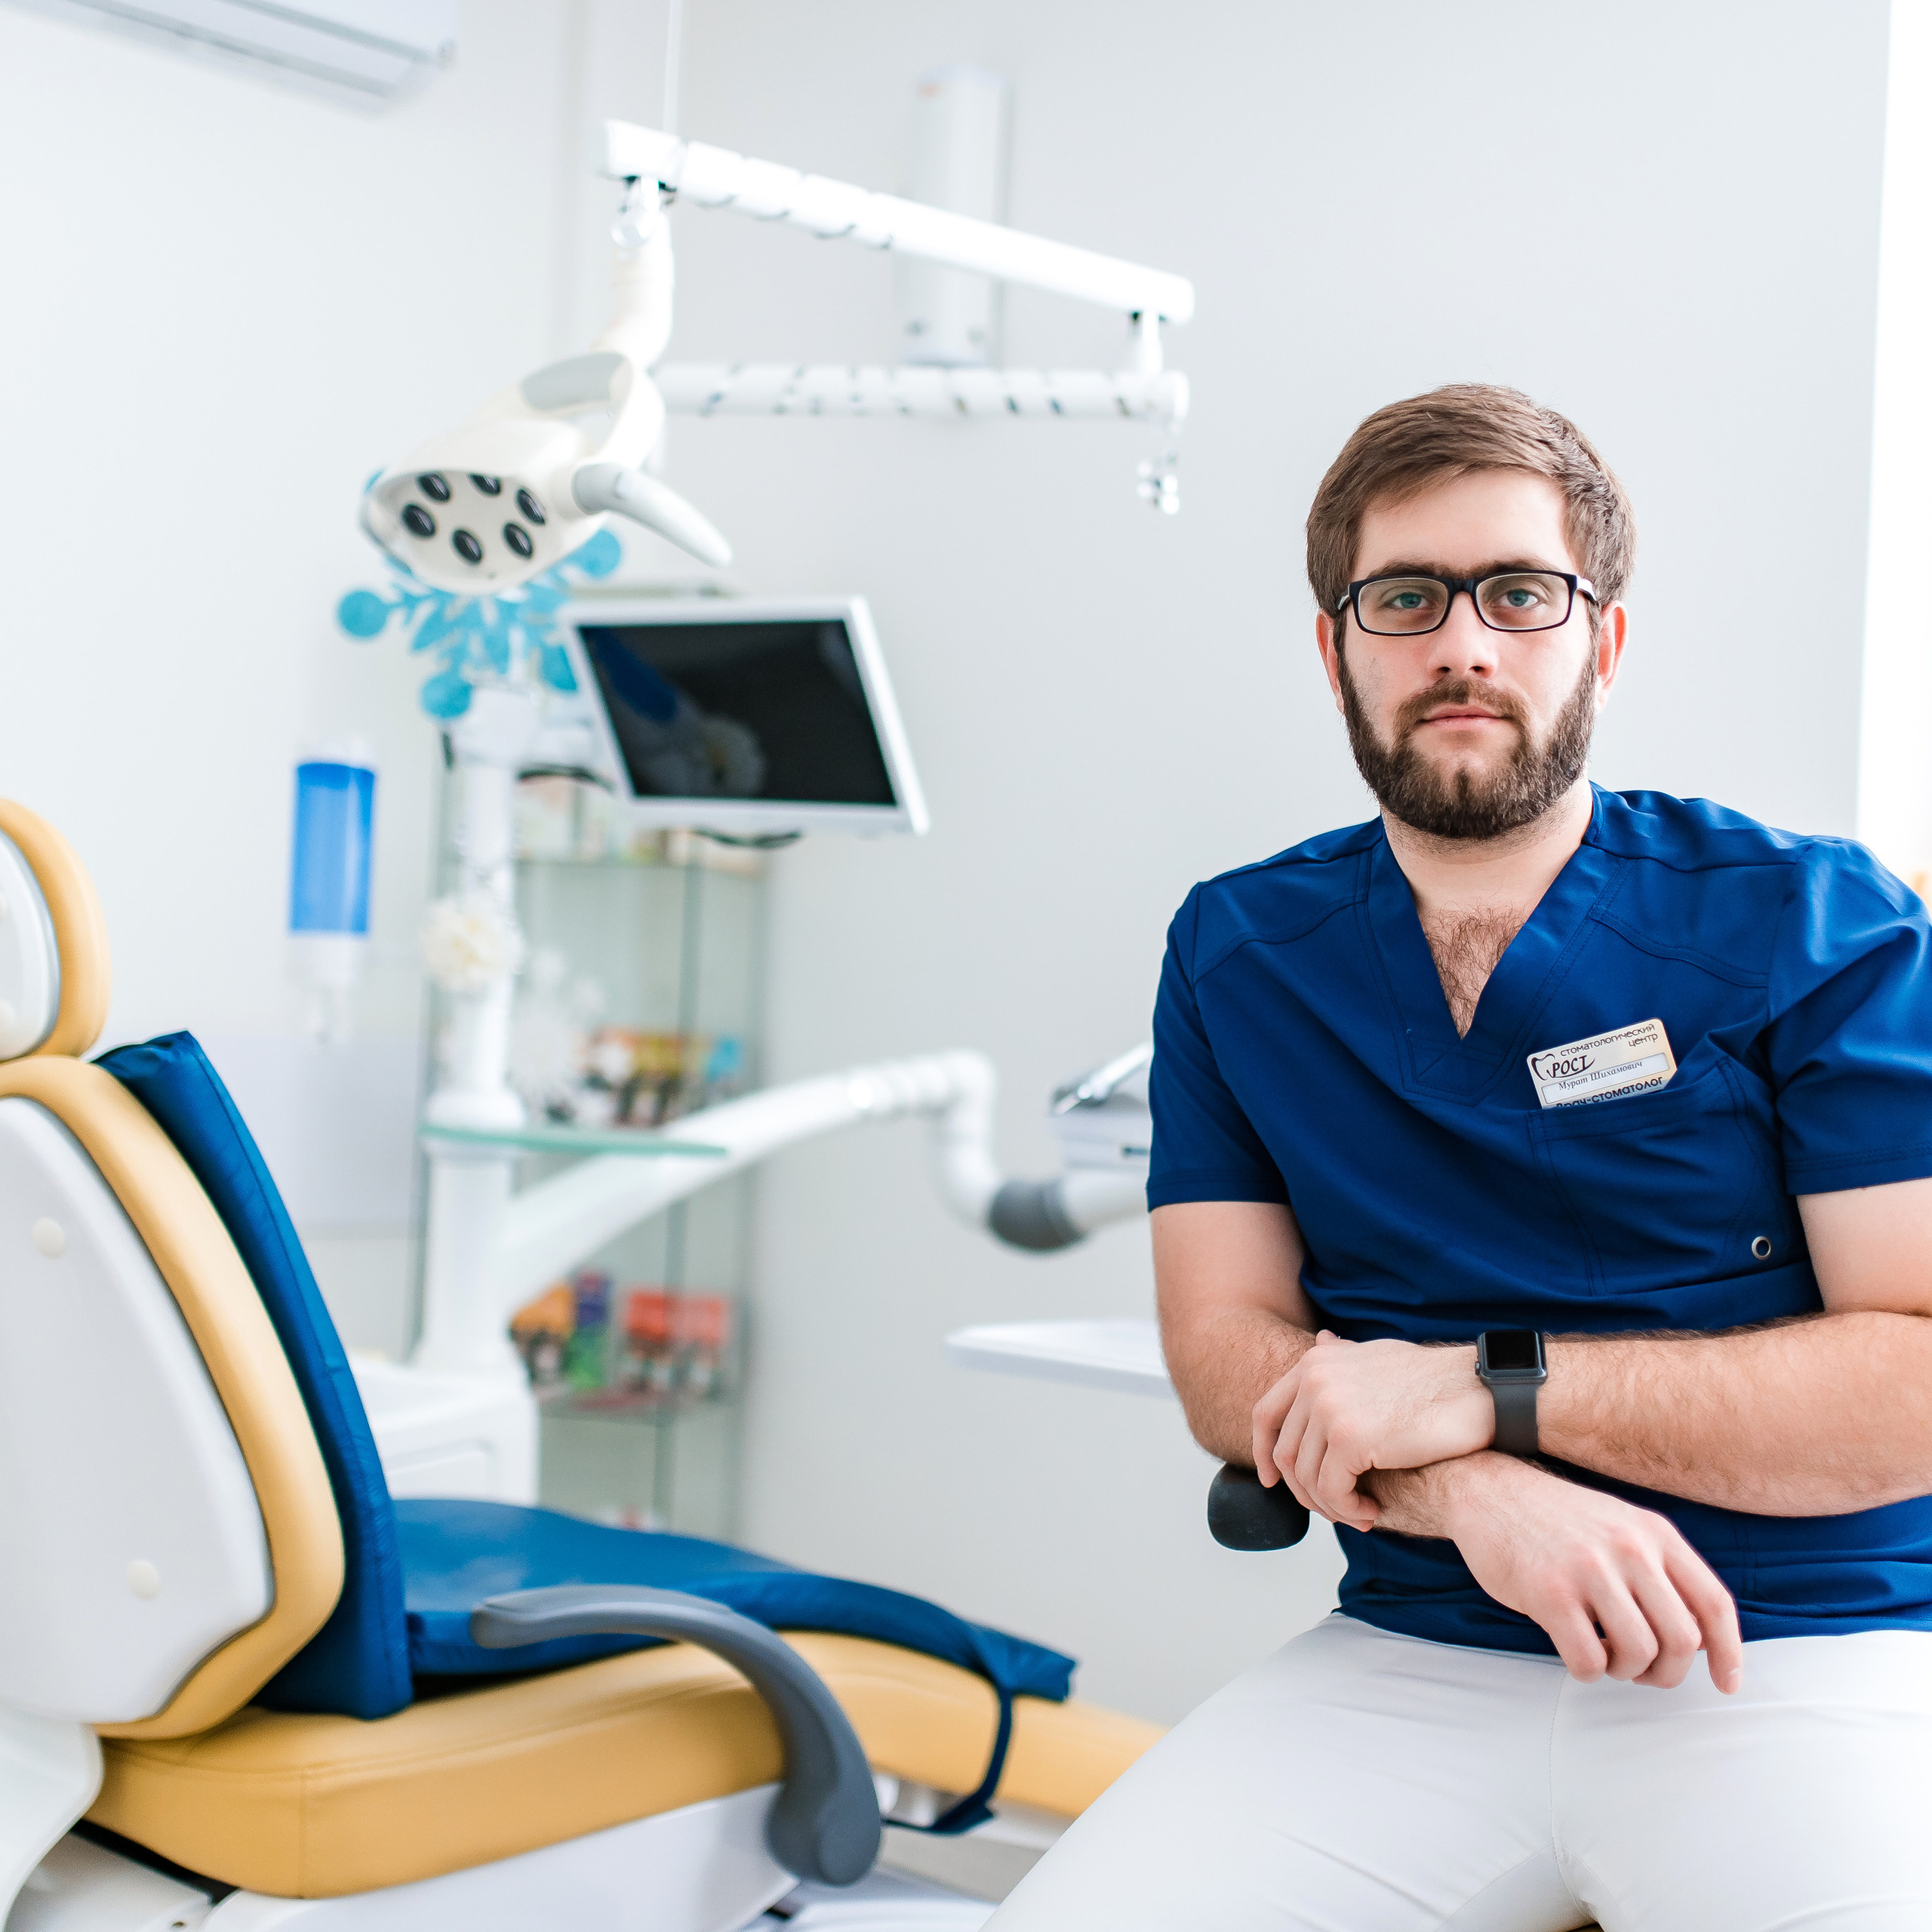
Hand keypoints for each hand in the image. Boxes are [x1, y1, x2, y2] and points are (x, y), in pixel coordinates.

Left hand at [1252, 1331, 1491, 1529]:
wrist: (1481, 1392)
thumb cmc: (1436, 1383)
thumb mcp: (1379, 1358)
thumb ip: (1344, 1357)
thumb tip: (1321, 1340)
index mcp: (1315, 1361)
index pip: (1266, 1413)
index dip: (1264, 1452)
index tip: (1273, 1480)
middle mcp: (1314, 1379)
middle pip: (1284, 1452)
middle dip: (1304, 1489)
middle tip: (1334, 1509)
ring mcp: (1329, 1407)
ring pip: (1306, 1477)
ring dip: (1331, 1505)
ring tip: (1359, 1513)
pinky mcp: (1350, 1438)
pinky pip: (1331, 1490)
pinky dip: (1347, 1509)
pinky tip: (1370, 1512)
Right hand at [1438, 1454, 1743, 1691]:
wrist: (1488, 1490)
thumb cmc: (1559, 1521)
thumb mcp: (1622, 1527)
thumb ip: (1662, 1571)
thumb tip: (1701, 1639)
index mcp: (1654, 1533)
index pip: (1713, 1603)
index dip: (1729, 1653)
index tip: (1725, 1684)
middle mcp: (1629, 1548)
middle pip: (1683, 1640)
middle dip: (1667, 1672)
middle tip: (1642, 1671)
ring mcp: (1589, 1569)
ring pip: (1640, 1653)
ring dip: (1626, 1672)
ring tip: (1605, 1657)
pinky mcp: (1549, 1591)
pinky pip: (1589, 1659)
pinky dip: (1588, 1671)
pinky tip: (1575, 1653)